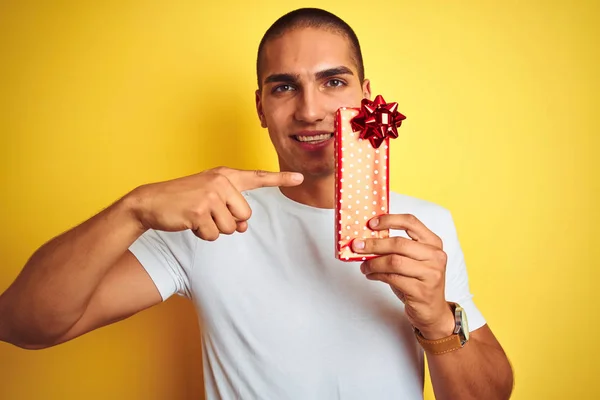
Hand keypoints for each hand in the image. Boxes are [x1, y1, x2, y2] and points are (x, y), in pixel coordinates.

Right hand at [128, 167, 303, 240]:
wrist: (150, 202)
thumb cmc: (183, 200)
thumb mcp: (210, 197)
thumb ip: (231, 207)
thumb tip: (244, 227)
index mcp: (225, 176)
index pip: (257, 177)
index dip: (280, 179)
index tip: (299, 177)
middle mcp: (221, 182)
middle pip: (245, 216)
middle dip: (229, 222)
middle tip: (208, 213)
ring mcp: (210, 195)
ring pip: (230, 228)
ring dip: (213, 229)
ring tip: (197, 216)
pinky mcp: (199, 211)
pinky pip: (213, 235)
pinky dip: (201, 235)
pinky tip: (189, 222)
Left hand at [352, 214, 454, 339]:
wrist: (432, 310)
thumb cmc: (418, 281)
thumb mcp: (412, 260)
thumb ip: (397, 247)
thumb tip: (367, 239)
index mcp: (433, 242)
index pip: (411, 222)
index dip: (389, 220)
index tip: (371, 223)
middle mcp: (435, 256)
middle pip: (399, 243)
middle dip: (374, 244)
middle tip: (357, 246)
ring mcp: (431, 274)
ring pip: (394, 262)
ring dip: (373, 263)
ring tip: (363, 266)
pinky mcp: (421, 291)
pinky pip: (392, 278)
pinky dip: (377, 275)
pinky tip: (371, 275)